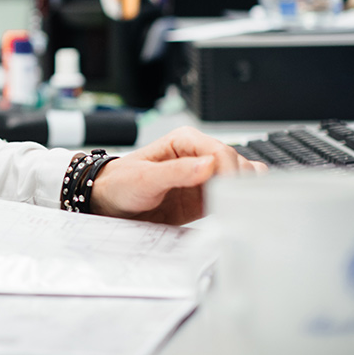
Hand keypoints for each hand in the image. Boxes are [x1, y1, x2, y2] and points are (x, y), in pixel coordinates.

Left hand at [88, 126, 265, 223]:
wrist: (111, 204)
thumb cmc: (121, 184)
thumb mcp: (145, 178)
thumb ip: (175, 172)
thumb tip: (207, 165)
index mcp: (184, 141)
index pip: (221, 151)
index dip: (228, 171)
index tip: (228, 191)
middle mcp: (198, 155)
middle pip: (236, 164)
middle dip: (237, 183)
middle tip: (230, 204)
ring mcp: (204, 176)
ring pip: (240, 179)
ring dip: (241, 193)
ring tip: (230, 209)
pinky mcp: (206, 196)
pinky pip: (233, 196)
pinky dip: (238, 203)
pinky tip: (230, 213)